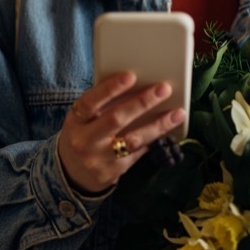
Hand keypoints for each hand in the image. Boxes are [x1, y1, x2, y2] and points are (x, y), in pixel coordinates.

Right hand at [57, 71, 186, 193]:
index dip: (110, 88)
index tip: (131, 76)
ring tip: (177, 113)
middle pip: (116, 119)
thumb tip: (135, 83)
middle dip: (142, 102)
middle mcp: (85, 141)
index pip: (90, 102)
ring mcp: (99, 159)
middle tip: (163, 89)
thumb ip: (101, 104)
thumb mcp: (82, 119)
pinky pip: (138, 153)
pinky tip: (169, 130)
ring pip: (133, 139)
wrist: (71, 173)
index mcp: (75, 121)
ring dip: (158, 125)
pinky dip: (154, 139)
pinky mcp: (113, 171)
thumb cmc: (82, 135)